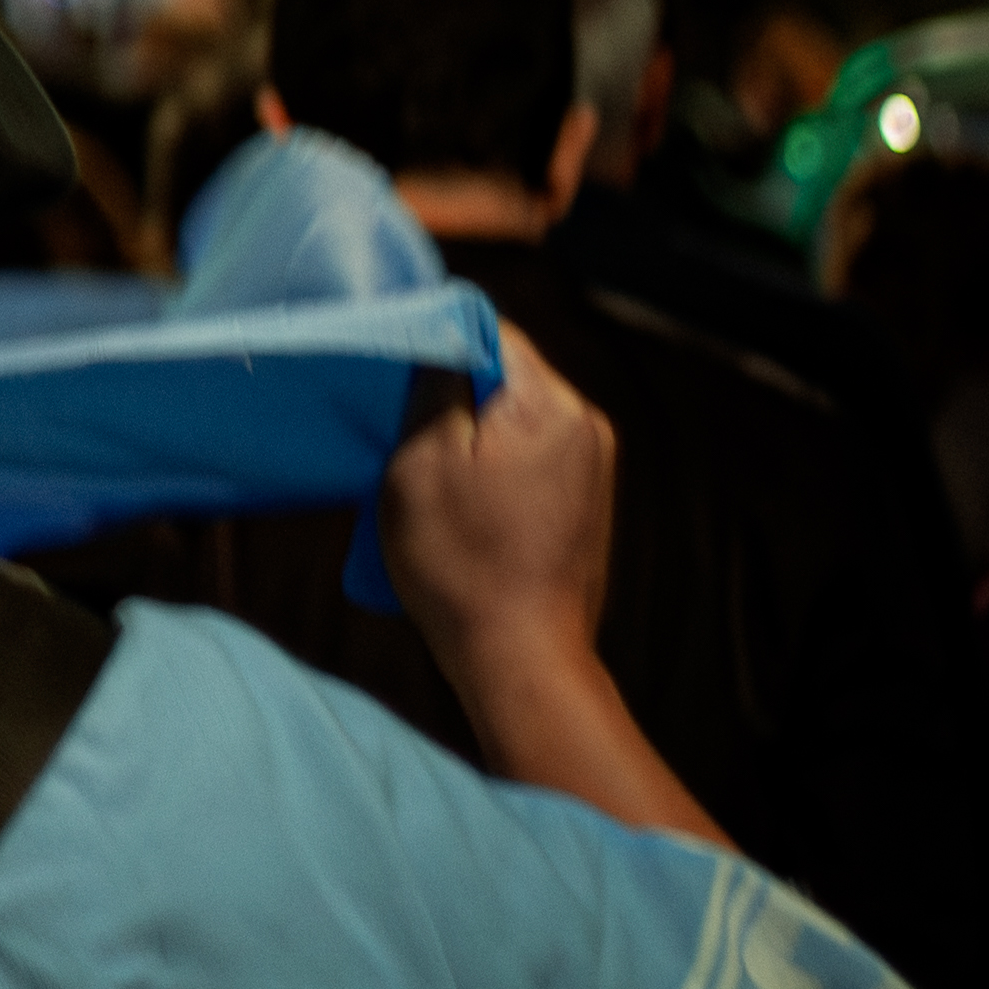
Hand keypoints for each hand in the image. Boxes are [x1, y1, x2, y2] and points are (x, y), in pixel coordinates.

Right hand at [381, 322, 612, 680]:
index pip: (489, 332)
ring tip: (431, 482)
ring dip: (469, 438)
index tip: (393, 381)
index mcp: (553, 406)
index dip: (434, 344)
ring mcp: (595, 468)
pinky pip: (530, 458)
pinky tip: (464, 509)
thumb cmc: (462, 560)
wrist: (521, 656)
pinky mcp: (588, 503)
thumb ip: (434, 385)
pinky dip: (492, 470)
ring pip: (514, 420)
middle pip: (504, 377)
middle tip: (402, 440)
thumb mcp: (421, 460)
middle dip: (451, 399)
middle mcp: (588, 426)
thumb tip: (440, 339)